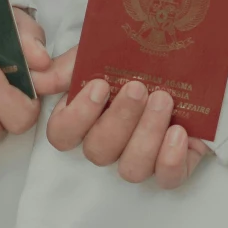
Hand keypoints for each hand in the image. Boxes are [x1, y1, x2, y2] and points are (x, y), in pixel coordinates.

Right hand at [46, 58, 206, 189]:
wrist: (187, 55)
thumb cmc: (138, 55)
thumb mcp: (102, 50)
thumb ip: (71, 65)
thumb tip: (41, 80)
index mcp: (86, 116)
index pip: (62, 135)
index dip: (77, 117)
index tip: (100, 87)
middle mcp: (109, 142)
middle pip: (99, 151)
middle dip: (119, 119)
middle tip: (138, 88)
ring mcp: (141, 155)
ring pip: (131, 169)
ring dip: (146, 135)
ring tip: (163, 101)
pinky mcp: (175, 163)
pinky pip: (168, 178)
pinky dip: (171, 159)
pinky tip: (178, 132)